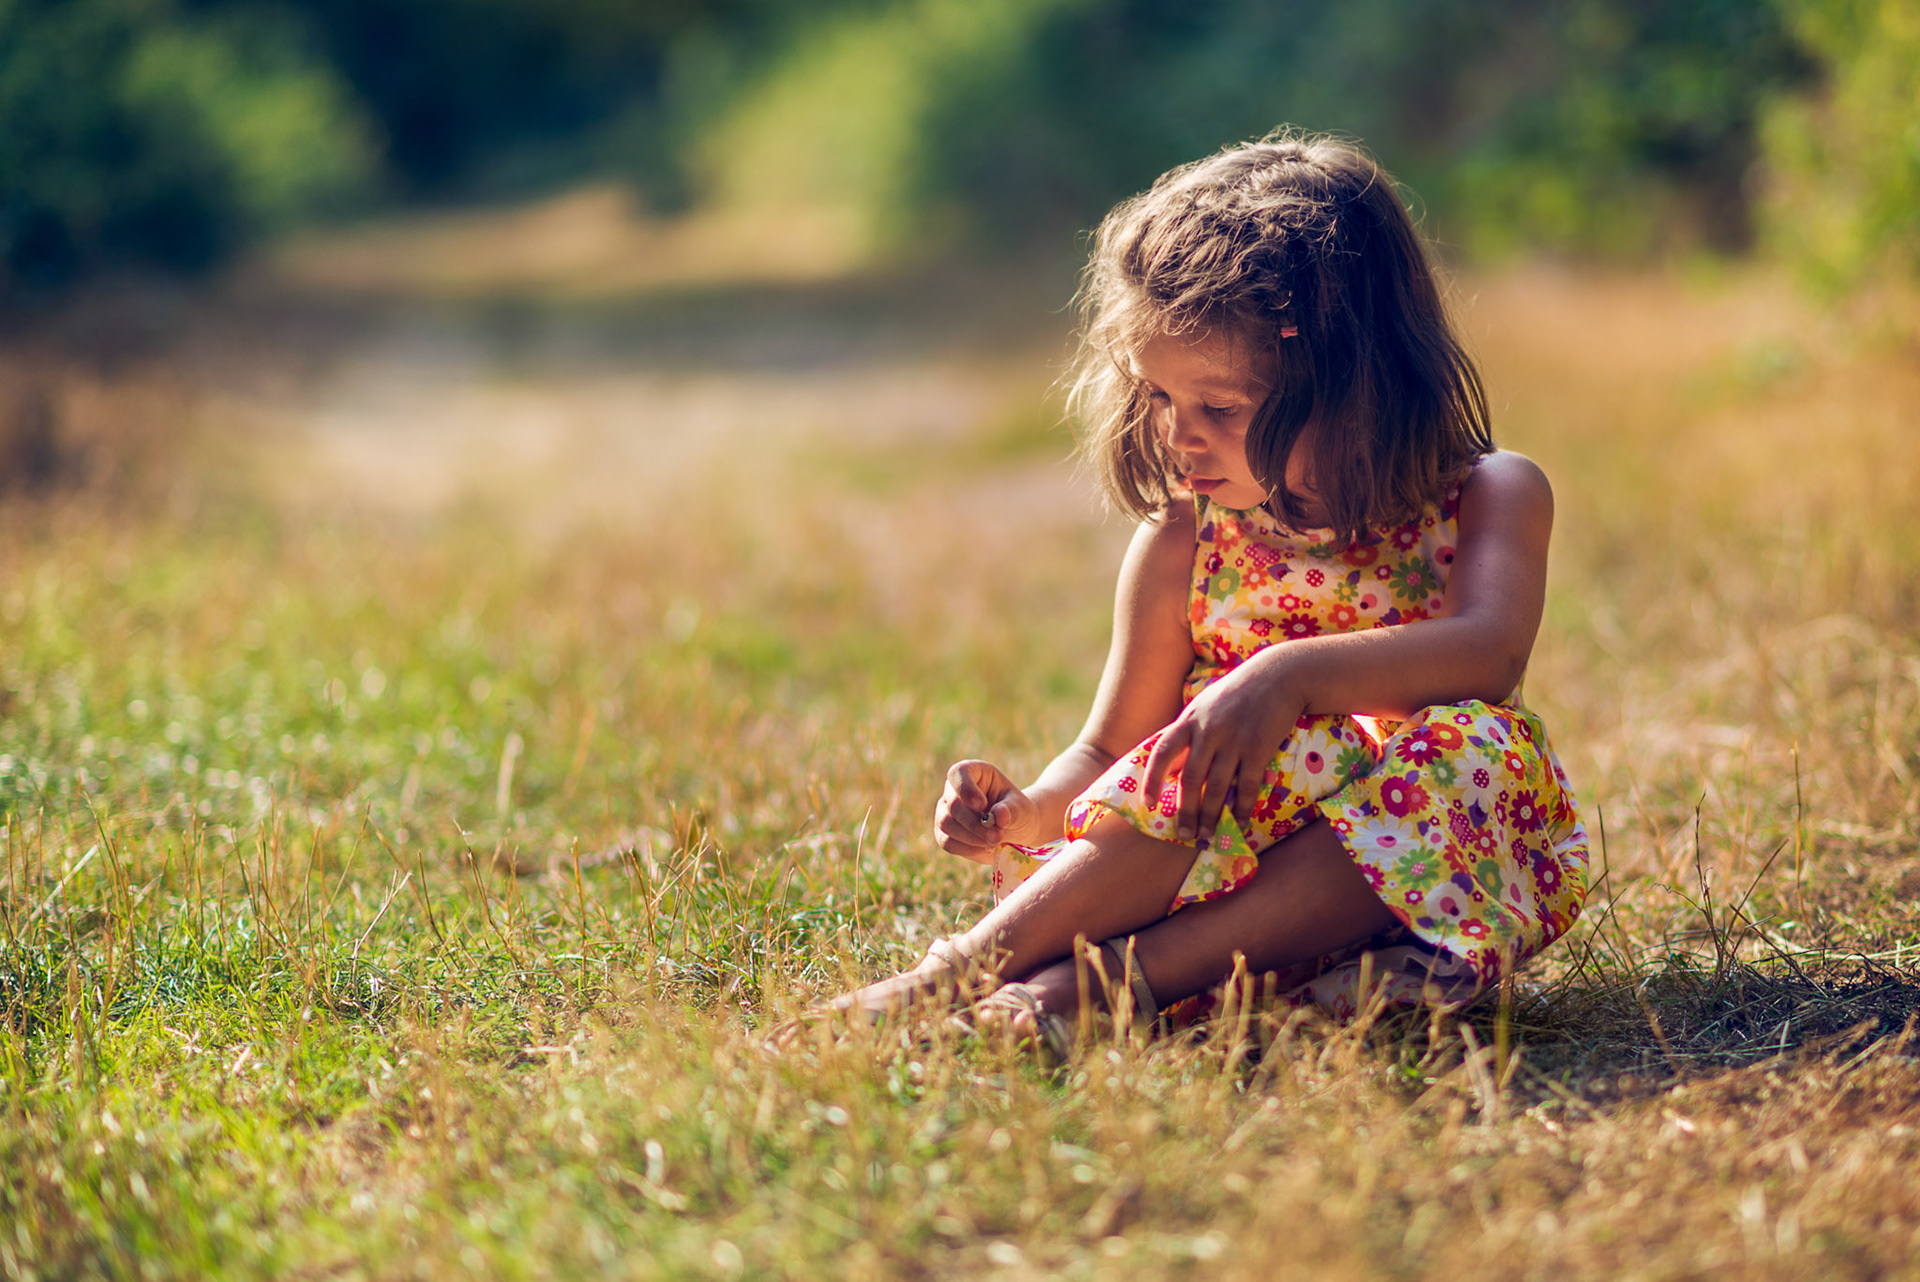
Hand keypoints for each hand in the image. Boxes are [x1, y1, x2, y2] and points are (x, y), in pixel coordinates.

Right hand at [933, 760, 1036, 863]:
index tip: (981, 804)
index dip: (965, 788)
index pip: (958, 773)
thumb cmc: (1017, 812)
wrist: (1014, 830)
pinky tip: (986, 848)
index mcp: (973, 773)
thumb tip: (999, 816)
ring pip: (947, 824)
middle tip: (997, 835)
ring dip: (972, 838)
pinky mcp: (943, 833)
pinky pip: (948, 842)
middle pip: (953, 805)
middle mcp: (953, 790)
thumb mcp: (1021, 809)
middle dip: (975, 824)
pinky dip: (968, 849)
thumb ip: (1011, 810)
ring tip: (995, 842)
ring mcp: (945, 811)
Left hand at [1142, 651, 1305, 846]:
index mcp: (1189, 719)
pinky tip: (1239, 821)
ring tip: (1206, 834)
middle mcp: (1208, 730)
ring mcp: (1233, 739)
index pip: (1162, 752)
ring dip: (1210, 815)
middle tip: (1184, 834)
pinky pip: (1246, 785)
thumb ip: (1188, 732)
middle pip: (1190, 777)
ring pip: (1217, 786)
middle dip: (1185, 810)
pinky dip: (1241, 807)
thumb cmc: (1237, 694)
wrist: (1277, 675)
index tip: (1148, 803)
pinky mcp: (1258, 747)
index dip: (1152, 779)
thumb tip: (1170, 766)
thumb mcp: (1205, 706)